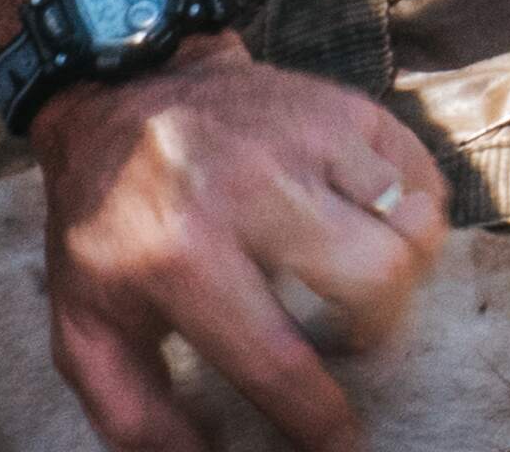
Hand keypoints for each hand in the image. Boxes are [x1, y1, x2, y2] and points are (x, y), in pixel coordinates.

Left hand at [32, 36, 444, 451]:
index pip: (276, 358)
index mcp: (181, 255)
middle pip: (375, 278)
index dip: (319, 419)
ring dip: (403, 271)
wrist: (121, 93)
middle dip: (379, 330)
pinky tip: (375, 229)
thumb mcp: (86, 326)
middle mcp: (252, 191)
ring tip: (366, 283)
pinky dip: (417, 214)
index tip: (340, 444)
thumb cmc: (106, 225)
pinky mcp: (344, 106)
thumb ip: (134, 410)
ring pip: (414, 223)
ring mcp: (307, 138)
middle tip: (353, 340)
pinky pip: (423, 175)